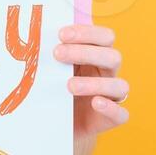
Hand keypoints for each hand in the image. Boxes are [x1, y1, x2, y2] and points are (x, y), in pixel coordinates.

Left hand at [55, 24, 128, 154]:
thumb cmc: (53, 87)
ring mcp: (112, 96)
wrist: (53, 121)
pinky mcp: (110, 118)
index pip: (104, 37)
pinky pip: (121, 114)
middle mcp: (107, 73)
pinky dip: (111, 108)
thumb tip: (34, 34)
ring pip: (119, 85)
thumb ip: (50, 53)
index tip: (61, 34)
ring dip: (95, 83)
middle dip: (85, 53)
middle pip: (113, 57)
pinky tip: (95, 103)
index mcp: (97, 55)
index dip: (87, 33)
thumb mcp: (51, 69)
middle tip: (57, 54)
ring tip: (69, 85)